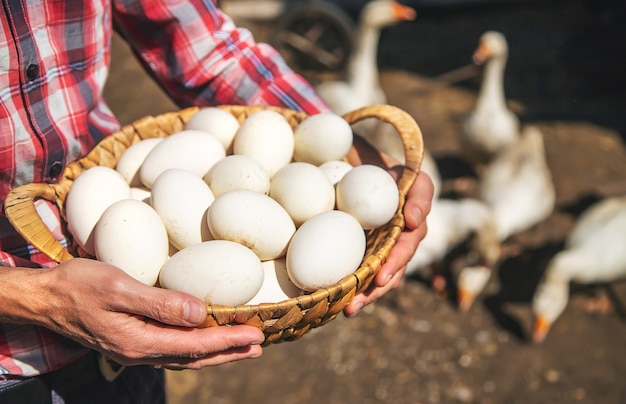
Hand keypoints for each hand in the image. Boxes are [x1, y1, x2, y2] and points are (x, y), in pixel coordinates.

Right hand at [35, 259, 264, 369]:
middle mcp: (140, 352)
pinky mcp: (132, 341)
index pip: (196, 346)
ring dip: (215, 352)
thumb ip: (160, 303)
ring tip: (241, 347)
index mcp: (140, 342)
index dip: (229, 342)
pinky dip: (195, 346)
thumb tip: (200, 314)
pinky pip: (172, 349)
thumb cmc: (79, 286)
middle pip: (195, 358)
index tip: (256, 335)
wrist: (45, 298)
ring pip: (185, 356)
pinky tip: (203, 339)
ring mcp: (135, 349)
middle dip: (229, 352)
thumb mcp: (119, 289)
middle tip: (258, 345)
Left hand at [343, 135, 433, 316]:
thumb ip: (355, 148)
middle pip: (409, 242)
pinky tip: (346, 308)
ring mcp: (393, 239)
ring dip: (377, 289)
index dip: (419, 205)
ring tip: (356, 305)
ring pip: (394, 267)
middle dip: (396, 262)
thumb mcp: (354, 148)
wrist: (342, 172)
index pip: (422, 192)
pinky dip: (363, 293)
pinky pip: (376, 277)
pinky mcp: (377, 256)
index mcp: (410, 186)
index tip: (411, 218)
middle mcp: (408, 216)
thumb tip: (333, 152)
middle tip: (381, 278)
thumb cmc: (351, 158)